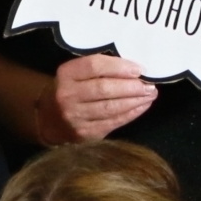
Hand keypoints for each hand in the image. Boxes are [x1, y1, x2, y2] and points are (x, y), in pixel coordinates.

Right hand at [39, 55, 155, 142]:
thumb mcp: (76, 73)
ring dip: (135, 101)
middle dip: (131, 87)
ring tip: (150, 95)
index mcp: (66, 74)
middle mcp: (68, 96)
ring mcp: (76, 117)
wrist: (50, 119)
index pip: (94, 66)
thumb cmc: (72, 90)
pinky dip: (131, 114)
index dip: (119, 67)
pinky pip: (113, 122)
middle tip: (149, 85)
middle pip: (104, 89)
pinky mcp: (85, 133)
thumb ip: (100, 69)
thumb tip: (134, 70)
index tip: (139, 69)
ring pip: (110, 108)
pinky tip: (141, 106)